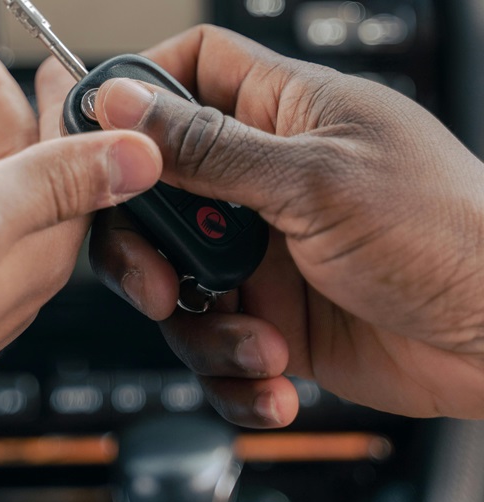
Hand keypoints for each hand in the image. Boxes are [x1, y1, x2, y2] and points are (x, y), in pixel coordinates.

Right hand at [88, 25, 483, 427]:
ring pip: (178, 282)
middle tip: (162, 288)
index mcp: (282, 115)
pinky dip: (232, 371)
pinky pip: (215, 342)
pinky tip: (274, 379)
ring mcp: (265, 253)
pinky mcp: (273, 316)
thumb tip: (124, 103)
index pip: (189, 70)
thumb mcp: (314, 183)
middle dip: (147, 250)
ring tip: (262, 347)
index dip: (140, 96)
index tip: (106, 146)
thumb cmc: (447, 237)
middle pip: (158, 193)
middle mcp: (264, 181)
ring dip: (204, 330)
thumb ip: (208, 147)